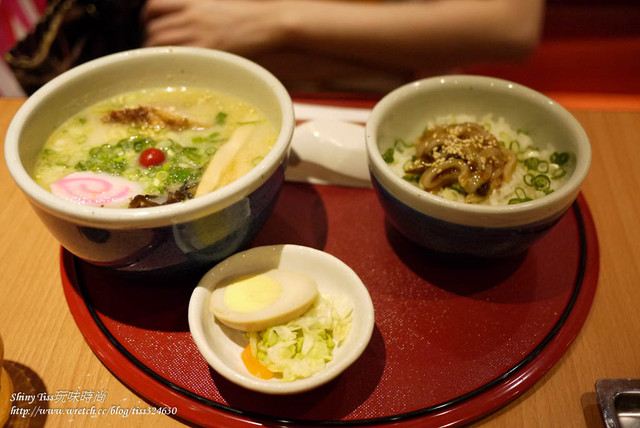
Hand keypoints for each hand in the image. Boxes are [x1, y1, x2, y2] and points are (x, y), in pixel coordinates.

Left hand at [143, 0, 285, 55]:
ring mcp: (199, 33)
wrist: (270, 24)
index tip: (150, 28)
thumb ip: (198, 14)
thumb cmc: (249, 17)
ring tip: (165, 65)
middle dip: (150, 43)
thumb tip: (184, 27)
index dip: (147, 19)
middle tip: (156, 55)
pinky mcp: (209, 50)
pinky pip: (179, 57)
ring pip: (162, 44)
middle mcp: (192, 16)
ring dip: (158, 56)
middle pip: (155, 29)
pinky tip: (177, 71)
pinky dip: (172, 64)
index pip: (154, 7)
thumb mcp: (218, 6)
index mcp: (193, 2)